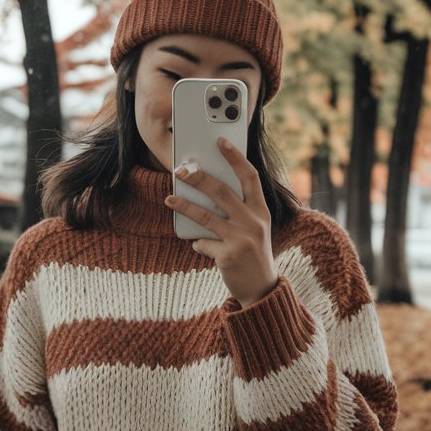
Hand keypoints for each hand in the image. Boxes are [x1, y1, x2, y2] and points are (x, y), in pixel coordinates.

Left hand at [164, 137, 278, 307]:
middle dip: (199, 177)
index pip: (249, 176)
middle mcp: (254, 222)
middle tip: (181, 169)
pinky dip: (198, 243)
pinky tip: (199, 245)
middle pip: (222, 192)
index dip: (235, 157)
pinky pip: (203, 243)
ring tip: (169, 199)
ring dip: (184, 206)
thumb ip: (237, 211)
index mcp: (261, 211)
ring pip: (206, 216)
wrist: (261, 289)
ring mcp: (242, 239)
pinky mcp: (229, 256)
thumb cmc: (252, 253)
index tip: (220, 141)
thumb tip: (204, 191)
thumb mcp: (253, 229)